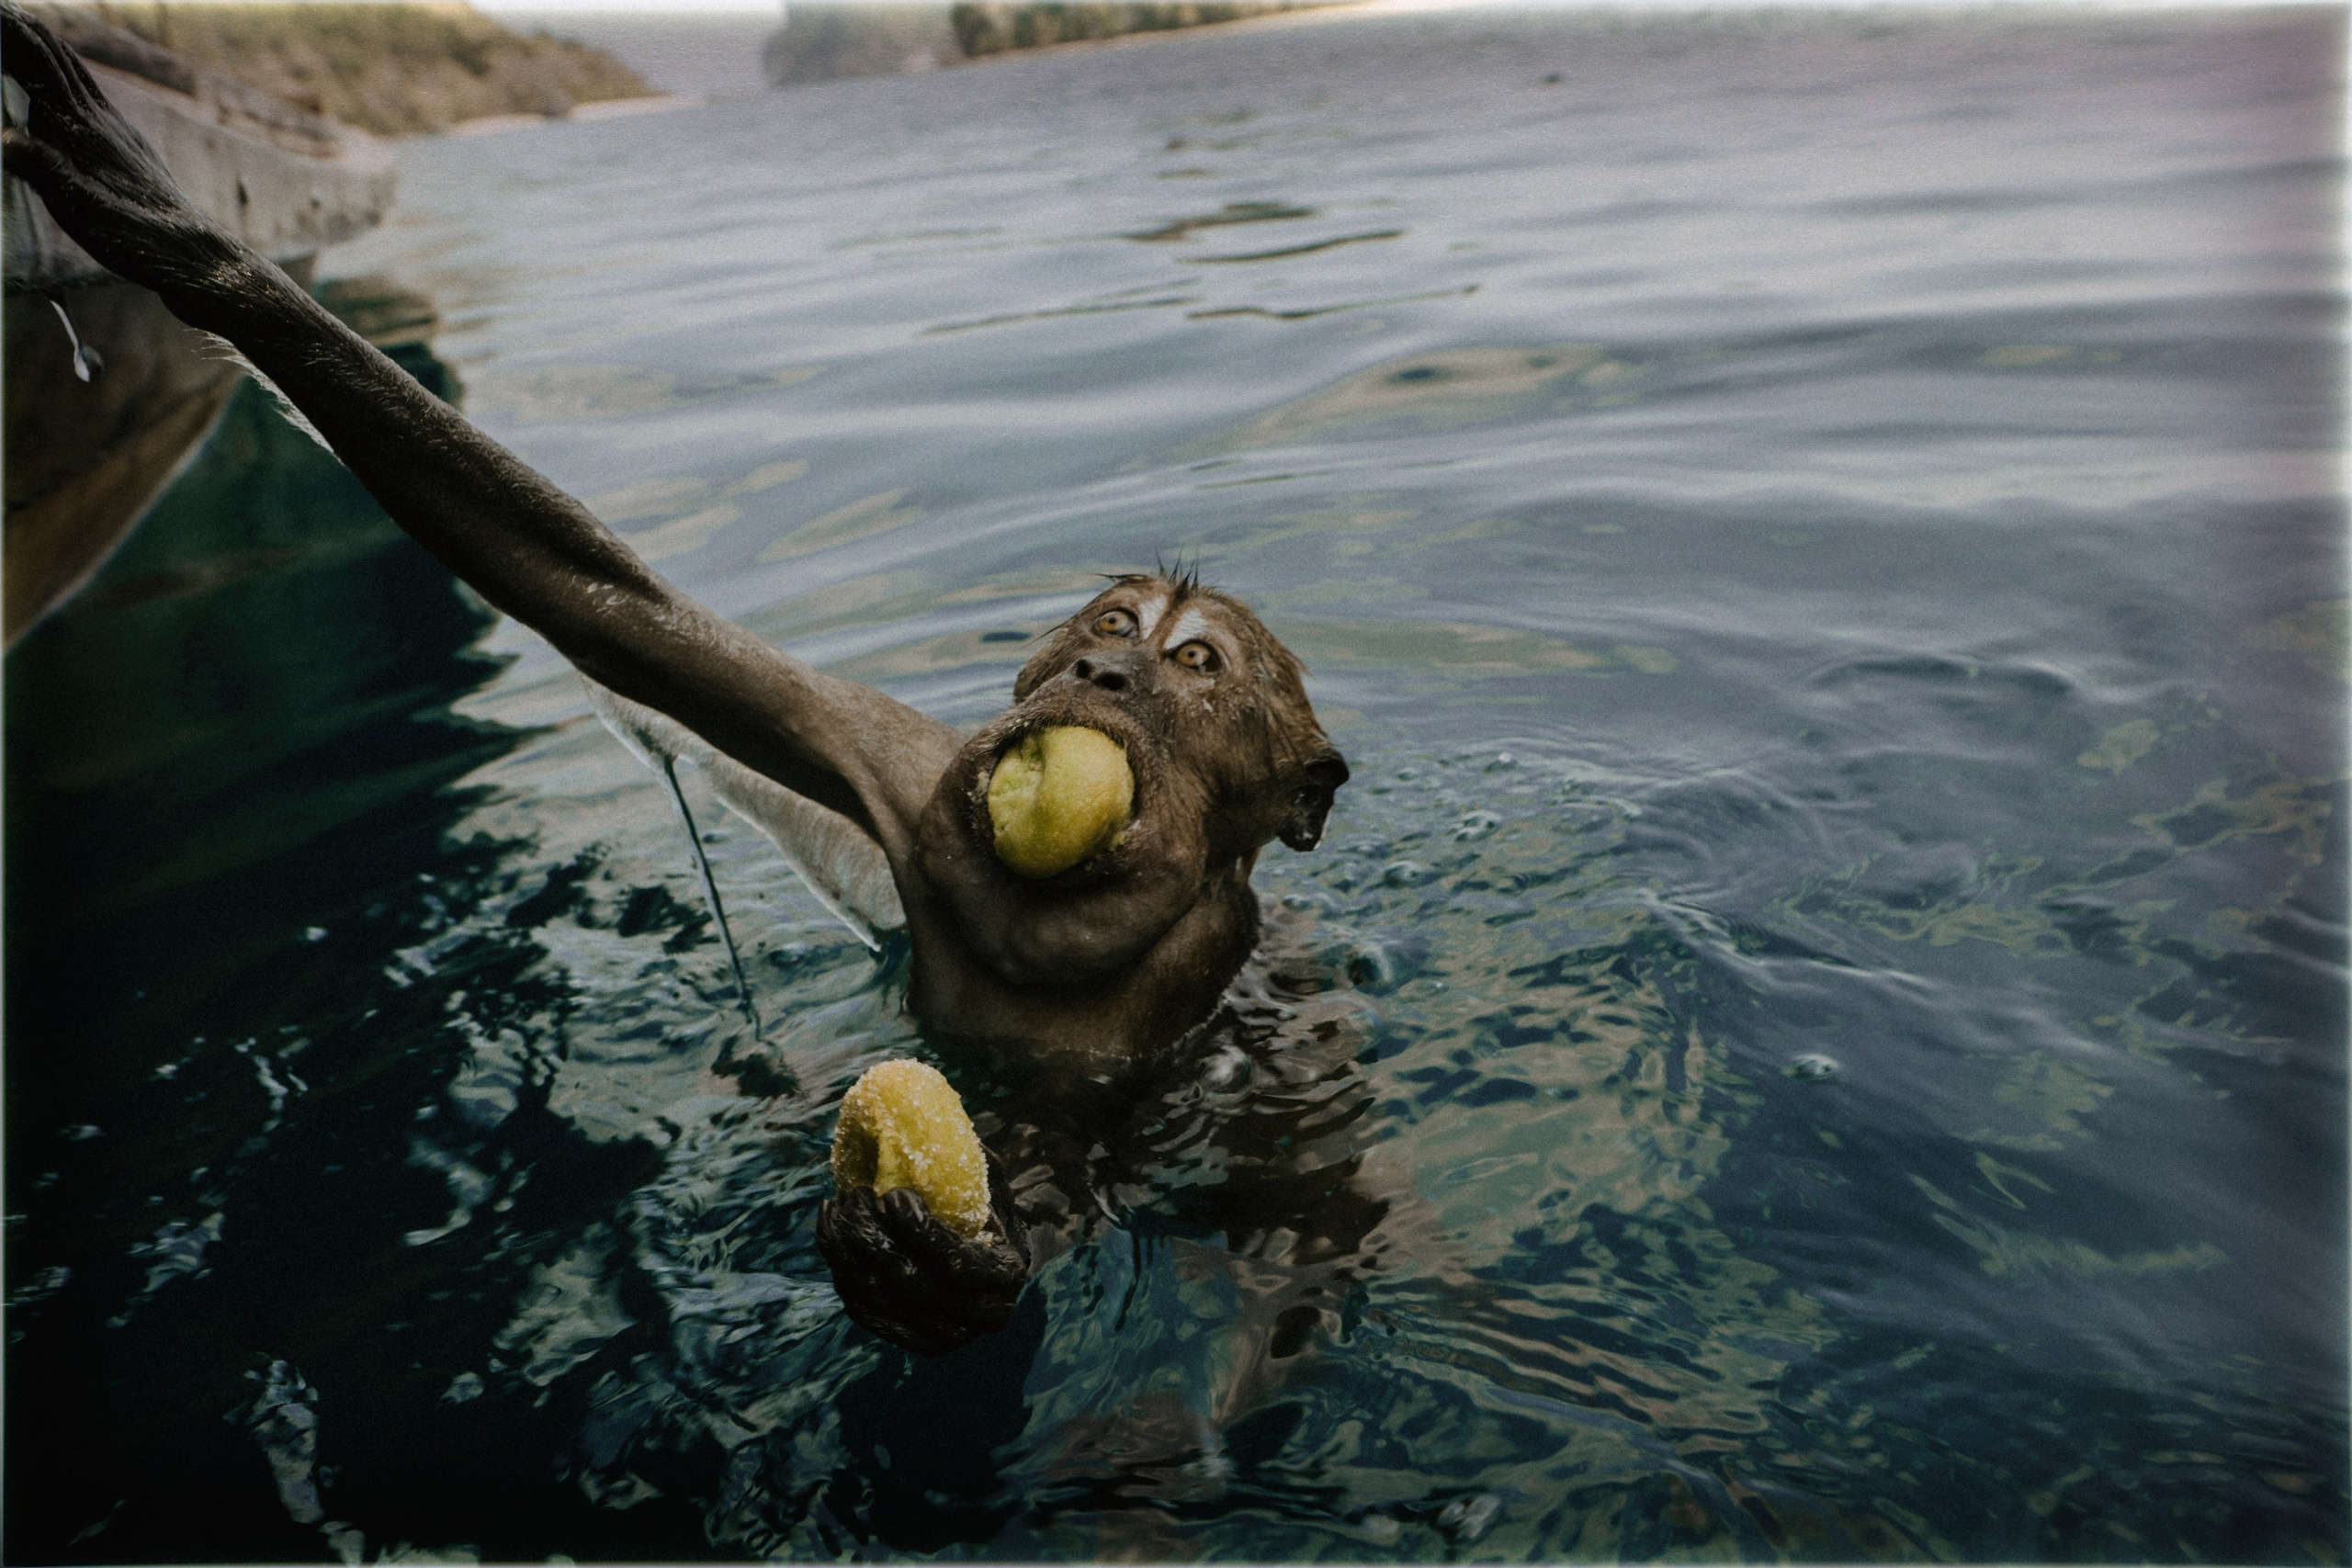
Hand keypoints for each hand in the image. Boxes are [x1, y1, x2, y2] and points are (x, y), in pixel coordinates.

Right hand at [1, 2, 241, 302]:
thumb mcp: (80, 209)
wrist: (194, 256)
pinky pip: (90, 95)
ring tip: (22, 28)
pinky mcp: (127, 146)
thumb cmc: (136, 238)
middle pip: (56, 55)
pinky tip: (64, 86)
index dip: (9, 29)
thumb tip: (6, 141)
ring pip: (76, 72)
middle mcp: (100, 119)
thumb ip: (43, 170)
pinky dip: (66, 74)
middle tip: (0, 8)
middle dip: (22, 27)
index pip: (38, 60)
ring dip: (45, 45)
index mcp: (80, 128)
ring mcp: (117, 130)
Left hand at [816, 1154, 1028, 1356]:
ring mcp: (944, 1337)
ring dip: (845, 1249)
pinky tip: (832, 1236)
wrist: (990, 1268)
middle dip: (869, 1233)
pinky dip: (841, 1271)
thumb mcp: (989, 1184)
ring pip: (877, 1296)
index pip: (955, 1263)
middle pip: (906, 1281)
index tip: (890, 1194)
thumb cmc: (986, 1212)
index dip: (917, 1231)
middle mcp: (978, 1317)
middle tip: (852, 1193)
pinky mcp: (911, 1341)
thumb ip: (969, 1162)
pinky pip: (863, 1311)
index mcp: (1005, 1276)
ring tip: (835, 1206)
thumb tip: (929, 1122)